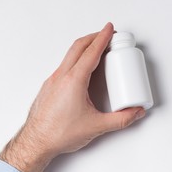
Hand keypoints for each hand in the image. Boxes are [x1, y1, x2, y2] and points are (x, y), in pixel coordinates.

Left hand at [0, 23, 145, 171]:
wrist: (35, 142)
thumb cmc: (59, 133)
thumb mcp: (97, 126)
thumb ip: (121, 119)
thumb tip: (136, 112)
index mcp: (74, 81)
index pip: (91, 52)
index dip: (102, 38)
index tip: (109, 29)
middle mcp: (61, 76)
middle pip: (78, 47)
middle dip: (93, 37)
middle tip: (105, 34)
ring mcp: (53, 80)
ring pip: (69, 55)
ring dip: (84, 47)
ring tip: (96, 49)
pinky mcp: (49, 86)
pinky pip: (64, 65)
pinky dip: (76, 59)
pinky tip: (82, 69)